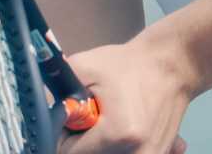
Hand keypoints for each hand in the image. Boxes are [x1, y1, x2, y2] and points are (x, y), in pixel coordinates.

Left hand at [57, 34, 194, 153]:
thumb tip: (39, 111)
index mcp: (117, 134)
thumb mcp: (84, 67)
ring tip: (110, 123)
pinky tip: (129, 132)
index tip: (72, 120)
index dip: (63, 137)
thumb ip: (56, 93)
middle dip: (83, 143)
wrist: (173, 65)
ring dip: (100, 146)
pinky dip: (122, 148)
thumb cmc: (129, 65)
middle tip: (92, 119)